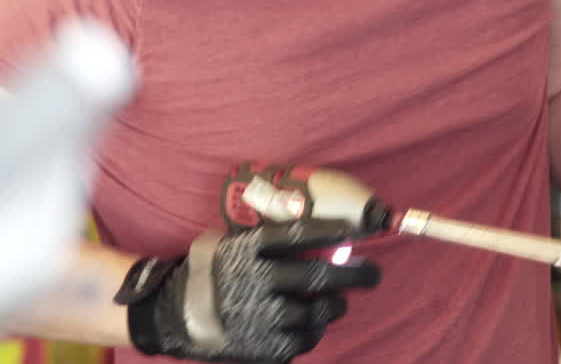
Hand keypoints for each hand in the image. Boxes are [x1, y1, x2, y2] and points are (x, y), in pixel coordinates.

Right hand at [114, 219, 379, 362]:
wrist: (172, 313)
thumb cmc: (211, 270)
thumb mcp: (230, 241)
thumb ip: (266, 236)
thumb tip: (315, 225)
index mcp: (250, 249)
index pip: (302, 233)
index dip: (335, 230)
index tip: (360, 230)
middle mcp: (258, 280)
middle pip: (320, 275)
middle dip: (356, 274)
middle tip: (375, 274)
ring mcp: (261, 316)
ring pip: (318, 310)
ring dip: (336, 306)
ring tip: (339, 302)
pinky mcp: (262, 347)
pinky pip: (304, 340)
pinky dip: (315, 331)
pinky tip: (313, 324)